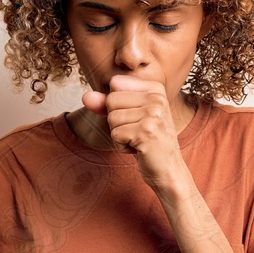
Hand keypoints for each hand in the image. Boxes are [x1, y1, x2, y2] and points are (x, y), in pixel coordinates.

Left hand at [82, 75, 188, 191]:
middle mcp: (157, 97)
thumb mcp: (128, 116)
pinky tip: (138, 148)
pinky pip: (115, 134)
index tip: (136, 117)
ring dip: (119, 135)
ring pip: (112, 118)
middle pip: (111, 100)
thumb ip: (107, 103)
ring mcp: (153, 114)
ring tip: (138, 140)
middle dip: (116, 121)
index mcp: (155, 88)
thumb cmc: (147, 141)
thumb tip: (85, 96)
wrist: (168, 169)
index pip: (115, 83)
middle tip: (136, 131)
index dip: (116, 104)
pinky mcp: (146, 131)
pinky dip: (121, 146)